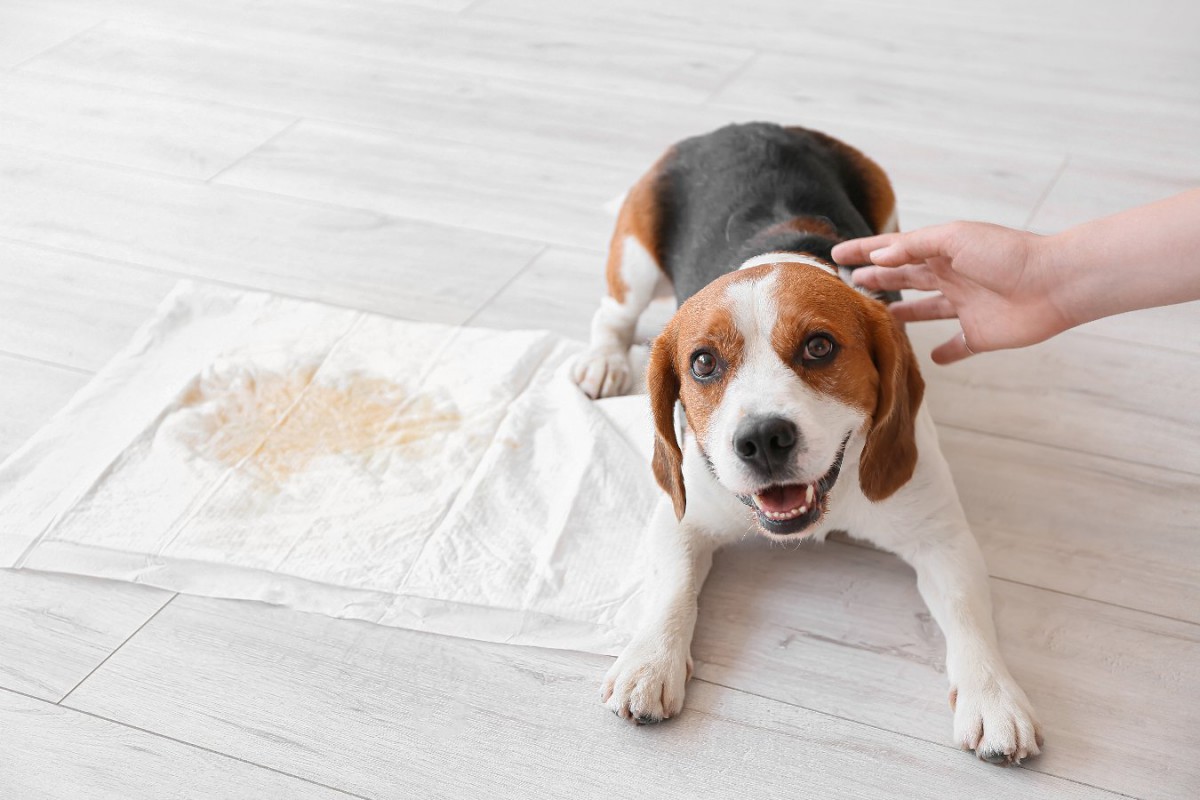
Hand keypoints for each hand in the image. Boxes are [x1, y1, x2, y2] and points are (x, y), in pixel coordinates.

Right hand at [832, 222, 1073, 363]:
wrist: (1054, 283)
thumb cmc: (1006, 255)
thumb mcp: (954, 239)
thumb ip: (915, 248)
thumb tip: (879, 257)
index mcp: (942, 251)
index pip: (894, 251)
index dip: (864, 252)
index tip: (836, 256)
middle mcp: (951, 277)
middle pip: (906, 278)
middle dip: (879, 279)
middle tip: (851, 285)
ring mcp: (964, 307)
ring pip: (925, 311)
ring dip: (903, 314)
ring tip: (880, 318)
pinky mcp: (980, 334)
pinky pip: (957, 346)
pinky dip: (945, 352)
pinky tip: (933, 359)